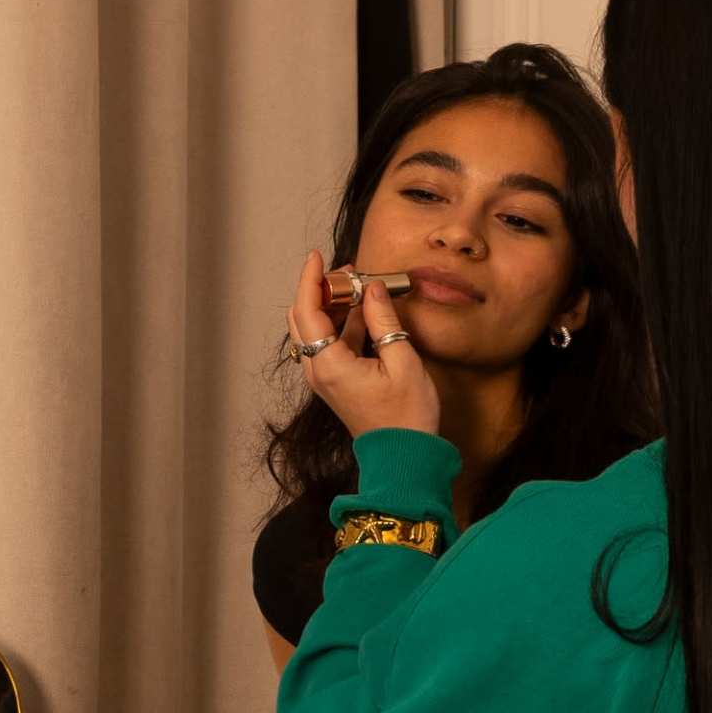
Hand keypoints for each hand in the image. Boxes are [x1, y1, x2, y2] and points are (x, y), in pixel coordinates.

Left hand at [287, 249, 437, 440]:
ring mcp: (324, 377)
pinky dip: (341, 323)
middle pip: (303, 318)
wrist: (403, 456)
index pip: (307, 311)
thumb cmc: (407, 415)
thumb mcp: (403, 361)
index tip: (317, 256)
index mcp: (329, 365)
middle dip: (320, 290)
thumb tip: (372, 288)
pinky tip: (365, 312)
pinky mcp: (335, 381)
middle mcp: (318, 370)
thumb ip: (383, 320)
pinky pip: (329, 344)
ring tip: (360, 287)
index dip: (310, 280)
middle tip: (347, 272)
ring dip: (331, 305)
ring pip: (314, 330)